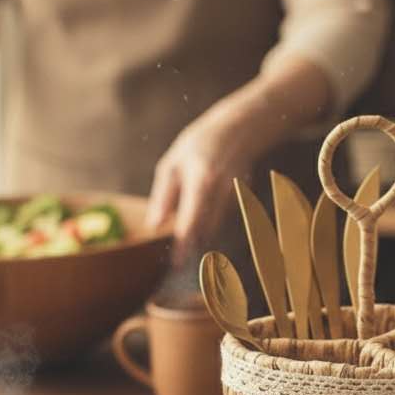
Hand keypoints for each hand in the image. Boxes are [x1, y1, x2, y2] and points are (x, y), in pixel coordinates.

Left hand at [146, 115, 250, 263]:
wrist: (239, 129)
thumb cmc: (199, 144)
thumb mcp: (172, 164)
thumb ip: (163, 197)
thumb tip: (153, 226)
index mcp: (201, 183)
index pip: (191, 223)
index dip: (183, 247)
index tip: (174, 265)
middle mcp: (221, 194)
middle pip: (204, 232)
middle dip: (189, 246)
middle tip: (174, 259)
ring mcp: (235, 199)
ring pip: (212, 229)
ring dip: (197, 235)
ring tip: (185, 232)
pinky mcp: (241, 202)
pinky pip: (219, 220)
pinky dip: (207, 222)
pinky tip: (203, 209)